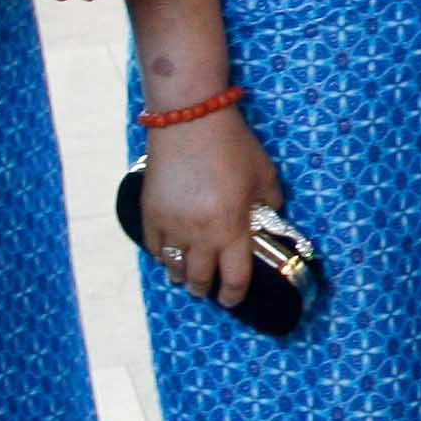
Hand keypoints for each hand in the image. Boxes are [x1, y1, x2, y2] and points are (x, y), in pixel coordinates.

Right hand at [140, 108, 282, 310]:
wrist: (190, 120)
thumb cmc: (233, 146)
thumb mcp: (265, 176)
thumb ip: (270, 206)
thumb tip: (268, 223)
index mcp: (231, 228)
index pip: (234, 278)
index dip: (235, 295)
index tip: (232, 300)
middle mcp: (199, 234)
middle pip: (200, 279)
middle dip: (206, 290)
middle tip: (209, 290)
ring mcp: (171, 225)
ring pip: (173, 268)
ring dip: (182, 276)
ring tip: (188, 276)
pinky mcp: (150, 213)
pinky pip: (154, 247)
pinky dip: (163, 255)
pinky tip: (170, 253)